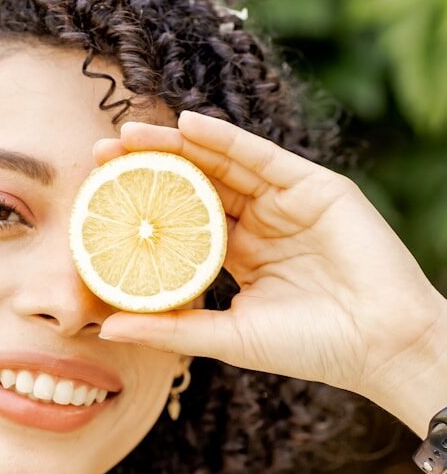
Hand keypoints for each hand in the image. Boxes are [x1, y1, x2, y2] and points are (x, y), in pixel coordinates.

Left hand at [94, 111, 445, 407]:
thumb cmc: (310, 347)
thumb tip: (104, 329)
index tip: (93, 194)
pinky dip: (226, 139)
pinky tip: (188, 125)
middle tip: (98, 151)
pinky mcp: (314, 187)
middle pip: (193, 184)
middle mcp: (260, 223)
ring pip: (222, 164)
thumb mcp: (225, 337)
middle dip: (146, 166)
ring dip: (175, 144)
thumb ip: (168, 328)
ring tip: (129, 132)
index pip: (179, 221)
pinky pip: (262, 156)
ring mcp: (286, 202)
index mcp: (239, 256)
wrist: (379, 345)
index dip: (139, 205)